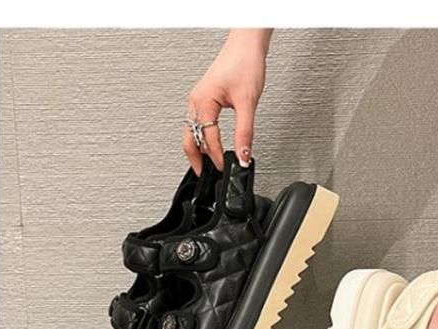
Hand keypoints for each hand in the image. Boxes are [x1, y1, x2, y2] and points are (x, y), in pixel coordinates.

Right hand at [184, 29, 272, 172]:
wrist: (247, 45)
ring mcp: (198, 99)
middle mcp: (196, 100)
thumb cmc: (244, 63)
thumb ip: (245, 132)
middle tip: (204, 175)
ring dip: (198, 149)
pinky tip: (210, 144)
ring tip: (207, 164)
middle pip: (190, 138)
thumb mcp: (248, 102)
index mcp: (203, 101)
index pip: (208, 139)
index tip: (226, 168)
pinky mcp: (205, 98)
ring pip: (192, 131)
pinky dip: (202, 137)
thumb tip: (243, 155)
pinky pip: (197, 123)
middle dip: (196, 159)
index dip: (217, 156)